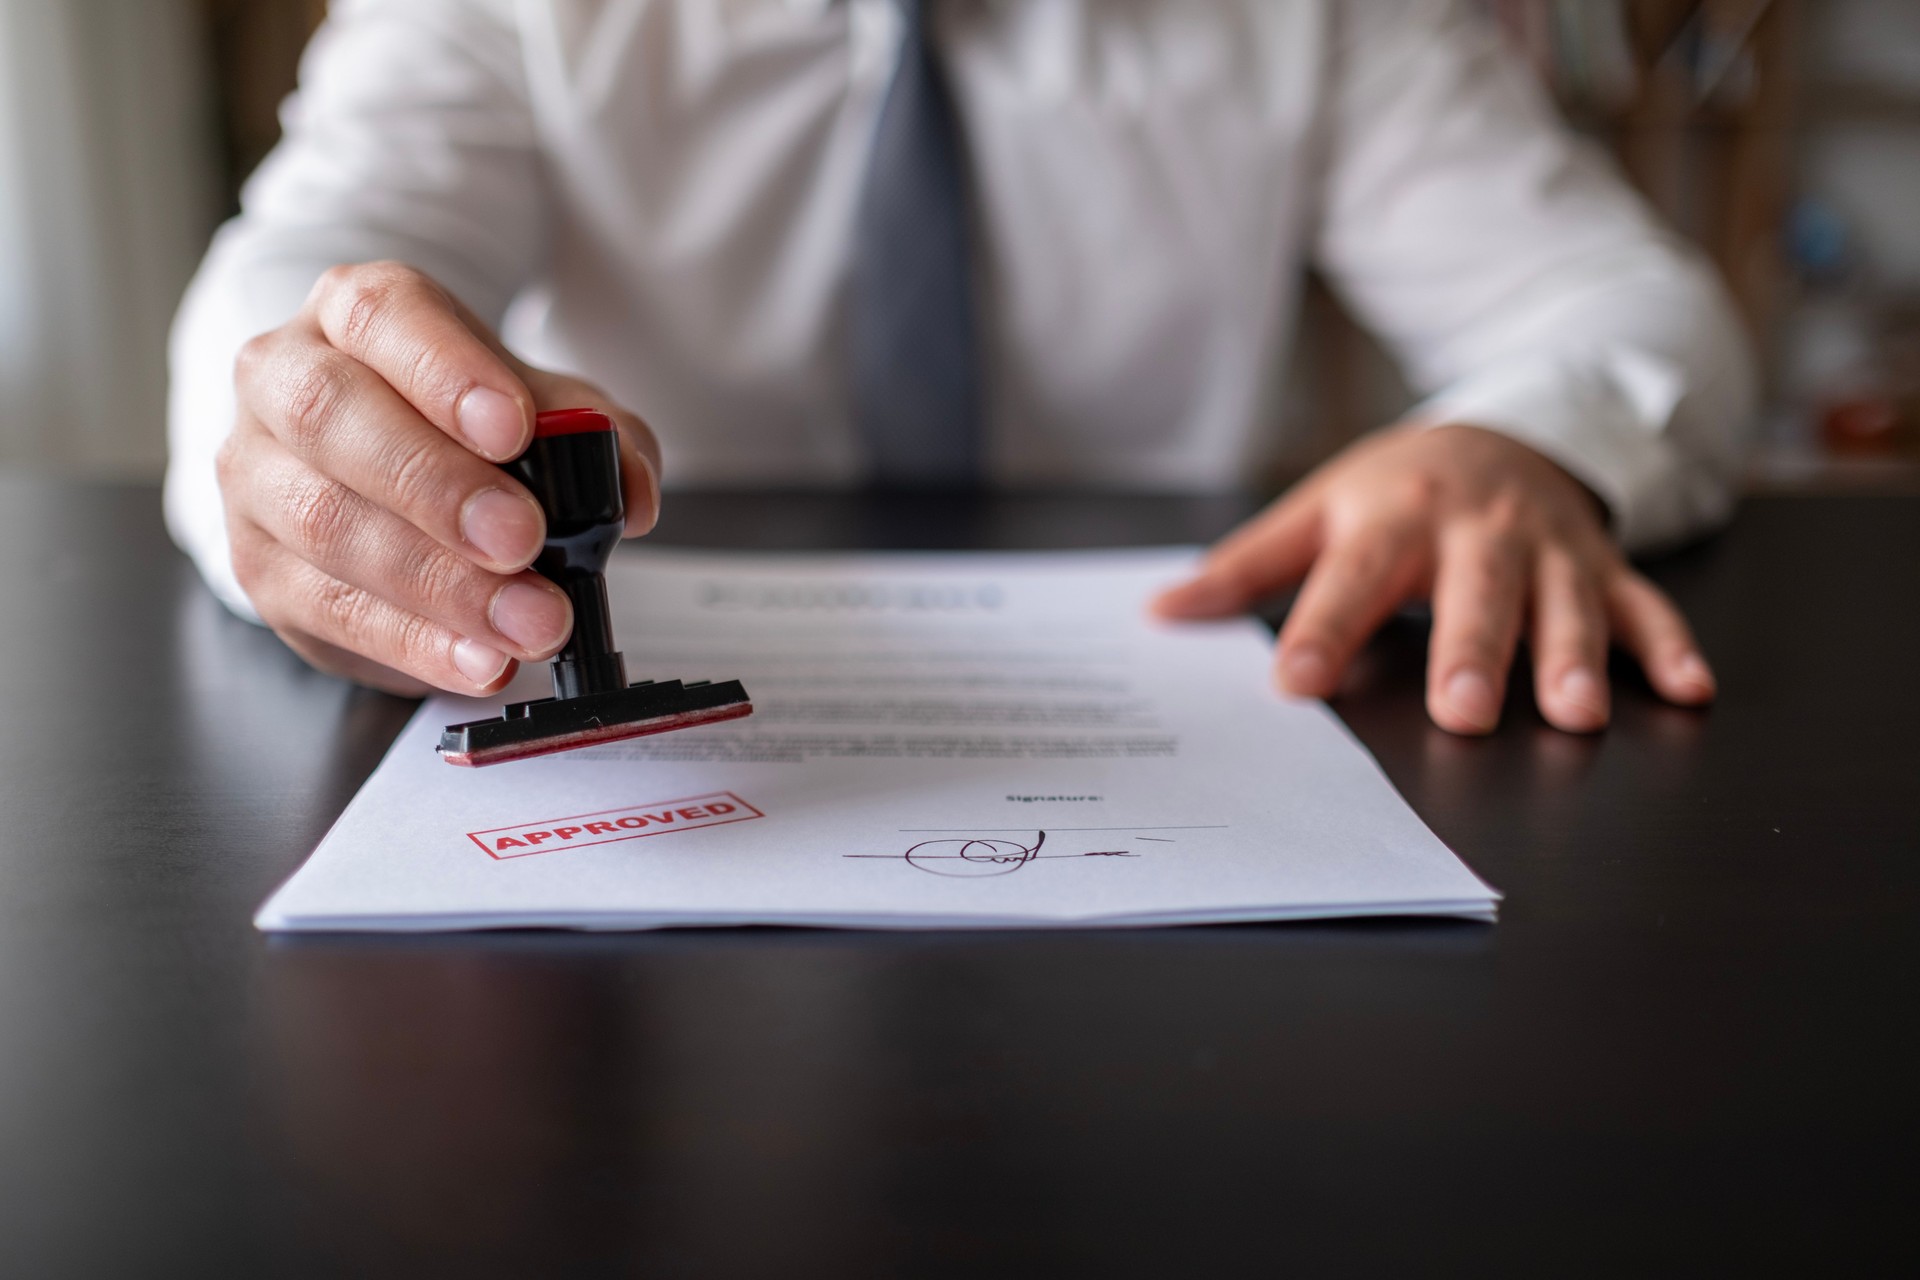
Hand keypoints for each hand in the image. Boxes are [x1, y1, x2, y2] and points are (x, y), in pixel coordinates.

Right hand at [219, 261, 662, 695]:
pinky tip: (481, 659)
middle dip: (438, 487)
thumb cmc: (455, 423)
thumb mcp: (538, 406)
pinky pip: (329, 609)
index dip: (446, 371)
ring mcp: (258, 476)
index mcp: (355, 314)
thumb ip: (596, 433)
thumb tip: (632, 493)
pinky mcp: (260, 567)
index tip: (514, 428)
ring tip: (529, 620)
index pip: (384, 317)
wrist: (371, 472)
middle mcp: (285, 380)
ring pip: (327, 523)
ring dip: (440, 585)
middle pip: (336, 417)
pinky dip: (416, 643)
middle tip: (522, 539)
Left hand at [1151, 424, 1715, 733]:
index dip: (1322, 631)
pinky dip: (1669, 646)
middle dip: (1473, 652)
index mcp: (1391, 518)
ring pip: (1564, 603)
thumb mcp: (1317, 512)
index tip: (1295, 685)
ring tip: (1573, 713)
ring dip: (1574, 656)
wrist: (1504, 430)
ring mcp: (1547, 548)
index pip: (1350, 580)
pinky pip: (1644, 604)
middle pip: (1472, 595)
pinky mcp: (1603, 565)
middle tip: (1463, 711)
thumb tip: (1160, 615)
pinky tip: (1687, 690)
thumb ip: (1246, 570)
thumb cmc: (1396, 489)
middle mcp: (1475, 531)